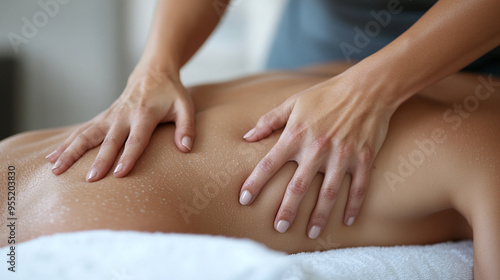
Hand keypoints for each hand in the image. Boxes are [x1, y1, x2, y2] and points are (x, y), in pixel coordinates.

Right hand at [46, 65, 194, 181]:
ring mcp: (110, 116)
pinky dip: (65, 143)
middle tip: (90, 179)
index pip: (136, 139)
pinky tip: (51, 158)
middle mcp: (124, 115)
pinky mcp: (103, 117)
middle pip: (109, 140)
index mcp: (145, 114)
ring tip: (55, 169)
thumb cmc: (171, 93)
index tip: (118, 173)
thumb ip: (187, 128)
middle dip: (99, 160)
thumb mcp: (185, 106)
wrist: (153, 71)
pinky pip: (81, 131)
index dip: (128, 156)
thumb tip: (185, 149)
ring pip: (86, 134)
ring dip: (71, 151)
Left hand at [240, 70, 394, 238]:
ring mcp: (342, 155)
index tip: (244, 199)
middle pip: (298, 186)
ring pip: (329, 193)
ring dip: (319, 216)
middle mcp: (317, 148)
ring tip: (311, 233)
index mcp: (296, 135)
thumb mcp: (293, 102)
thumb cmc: (326, 95)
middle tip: (278, 227)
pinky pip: (359, 187)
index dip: (255, 183)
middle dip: (287, 209)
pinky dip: (354, 206)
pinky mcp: (364, 158)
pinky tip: (347, 221)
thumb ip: (269, 120)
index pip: (269, 164)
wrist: (367, 88)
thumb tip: (246, 137)